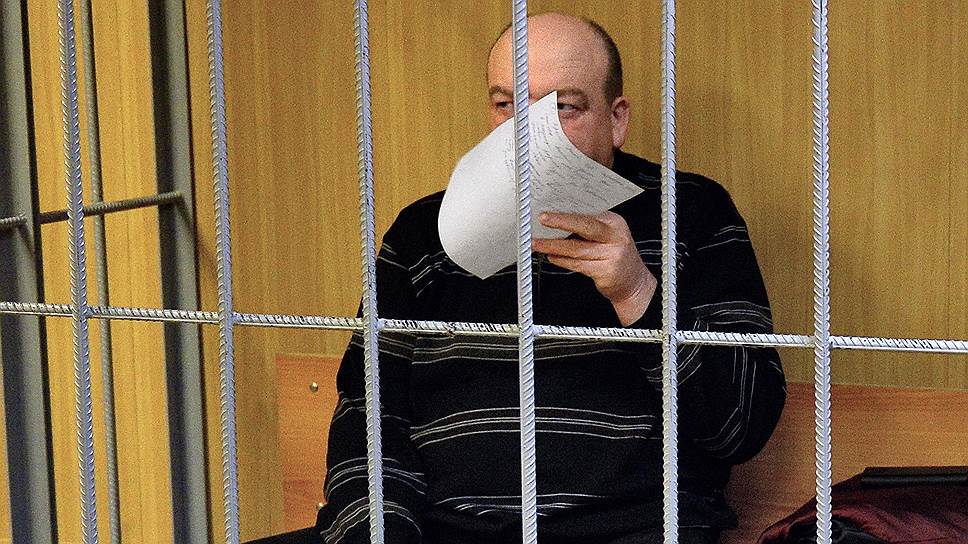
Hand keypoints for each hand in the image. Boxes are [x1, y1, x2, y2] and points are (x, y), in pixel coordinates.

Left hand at [533, 211, 656, 325]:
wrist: (634, 283)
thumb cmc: (616, 257)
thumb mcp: (608, 237)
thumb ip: (587, 230)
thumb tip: (556, 224)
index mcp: (615, 223)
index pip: (587, 215)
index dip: (566, 213)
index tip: (549, 212)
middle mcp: (615, 237)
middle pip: (584, 226)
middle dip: (561, 222)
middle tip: (543, 219)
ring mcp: (612, 255)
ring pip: (576, 248)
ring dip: (553, 245)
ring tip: (538, 243)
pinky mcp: (606, 272)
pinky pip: (578, 264)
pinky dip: (562, 260)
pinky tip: (552, 257)